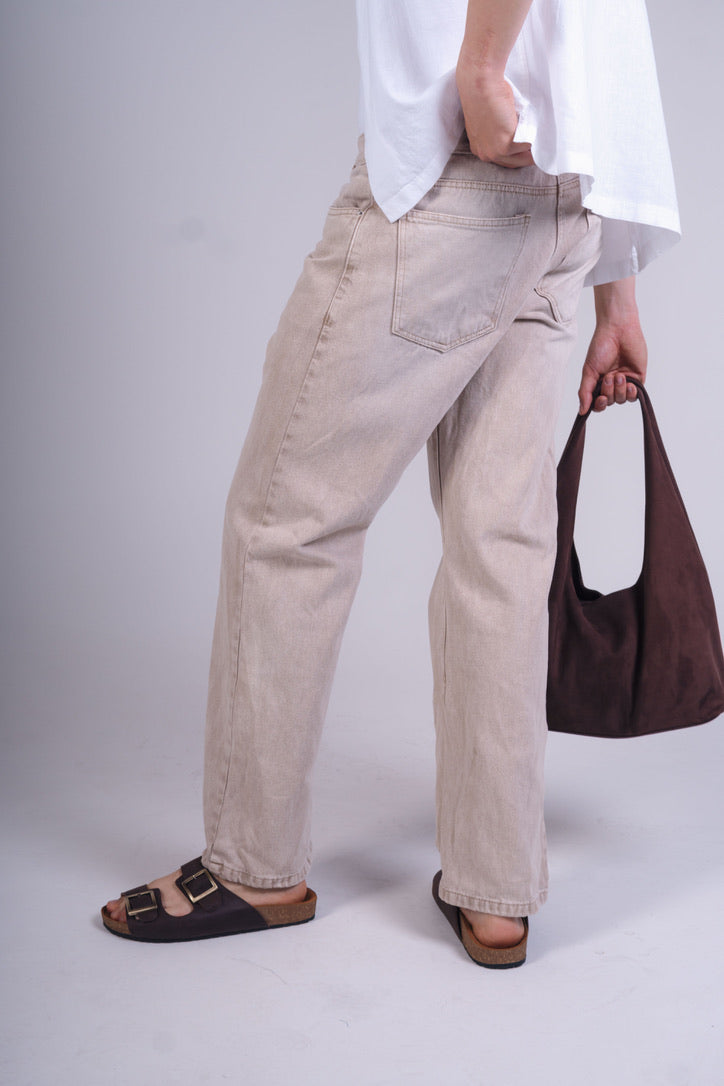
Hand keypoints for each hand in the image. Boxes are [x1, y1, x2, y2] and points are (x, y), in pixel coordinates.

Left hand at [456, 61, 533, 167]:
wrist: (480, 83)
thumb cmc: (485, 93)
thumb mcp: (490, 119)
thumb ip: (500, 131)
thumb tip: (519, 132)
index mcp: (480, 149)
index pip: (504, 160)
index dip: (519, 153)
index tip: (530, 147)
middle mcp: (486, 155)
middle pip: (516, 163)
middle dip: (529, 154)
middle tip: (541, 143)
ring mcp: (495, 152)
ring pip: (525, 157)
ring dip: (534, 146)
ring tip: (541, 132)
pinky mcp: (506, 146)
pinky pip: (529, 146)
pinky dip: (535, 135)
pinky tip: (537, 124)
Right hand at [578, 278, 647, 413]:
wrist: (618, 331)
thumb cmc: (601, 347)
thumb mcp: (589, 371)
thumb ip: (585, 392)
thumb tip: (582, 412)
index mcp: (598, 383)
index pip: (598, 403)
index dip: (599, 405)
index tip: (600, 399)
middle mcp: (612, 385)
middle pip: (611, 402)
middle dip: (609, 392)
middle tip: (608, 377)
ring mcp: (625, 382)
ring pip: (622, 399)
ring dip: (620, 390)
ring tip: (619, 375)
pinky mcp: (638, 378)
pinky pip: (635, 395)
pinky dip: (631, 393)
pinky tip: (629, 384)